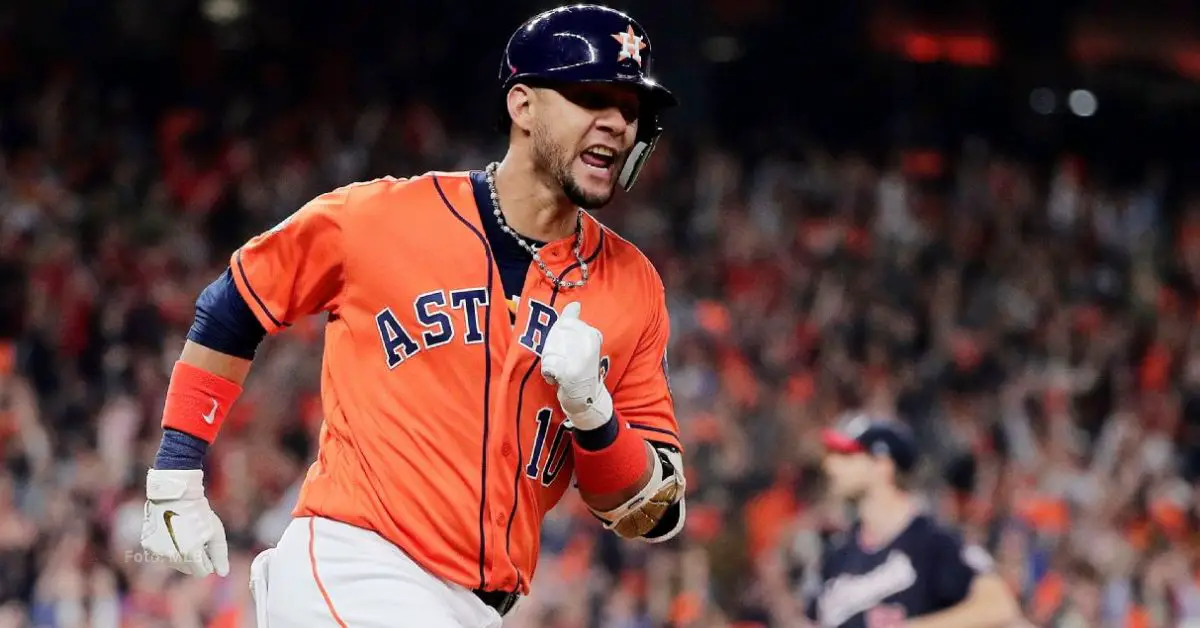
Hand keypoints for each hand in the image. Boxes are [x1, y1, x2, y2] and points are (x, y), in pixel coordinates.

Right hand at [140, 469, 229, 576]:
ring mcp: (158, 552)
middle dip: (196, 559)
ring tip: (186, 535)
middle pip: (188, 570)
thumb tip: (223, 573)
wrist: (175, 495)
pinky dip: (169, 548)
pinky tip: (173, 532)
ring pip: (175, 564)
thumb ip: (220, 555)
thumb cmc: (199, 513)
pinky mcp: (148, 546)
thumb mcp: (215, 532)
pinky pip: (162, 555)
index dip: (208, 561)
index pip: (202, 572)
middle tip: (198, 539)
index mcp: (191, 554)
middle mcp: (172, 556)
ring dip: (182, 554)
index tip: (208, 547)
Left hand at [540, 302, 612, 430]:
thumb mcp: (582, 343)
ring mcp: (579, 357)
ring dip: (551, 363)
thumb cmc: (582, 369)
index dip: (559, 338)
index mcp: (592, 334)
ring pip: (549, 352)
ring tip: (563, 372)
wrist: (589, 400)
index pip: (563, 323)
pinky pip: (548, 367)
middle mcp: (588, 343)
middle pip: (554, 337)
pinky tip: (560, 380)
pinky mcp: (570, 373)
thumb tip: (574, 303)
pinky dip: (549, 376)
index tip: (568, 350)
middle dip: (553, 351)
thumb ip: (574, 321)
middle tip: (565, 363)